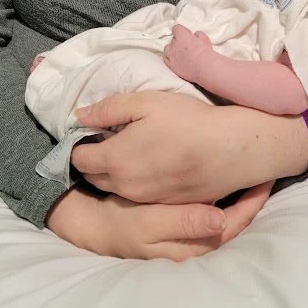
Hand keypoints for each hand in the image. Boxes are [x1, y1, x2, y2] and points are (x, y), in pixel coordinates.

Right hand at [45, 181, 272, 261]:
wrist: (96, 225)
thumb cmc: (122, 222)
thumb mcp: (148, 222)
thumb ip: (183, 221)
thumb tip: (219, 219)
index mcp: (193, 244)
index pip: (234, 224)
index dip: (251, 202)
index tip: (265, 178)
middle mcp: (197, 243)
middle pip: (236, 222)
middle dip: (251, 197)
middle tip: (266, 170)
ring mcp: (190, 235)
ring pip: (227, 217)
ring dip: (240, 196)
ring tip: (252, 171)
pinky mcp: (181, 224)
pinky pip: (213, 212)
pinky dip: (224, 196)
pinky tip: (227, 178)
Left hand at [72, 91, 271, 203]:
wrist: (230, 149)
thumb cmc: (187, 120)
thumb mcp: (145, 102)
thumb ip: (107, 109)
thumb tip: (80, 116)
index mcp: (115, 160)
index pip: (78, 158)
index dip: (79, 142)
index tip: (90, 129)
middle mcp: (125, 186)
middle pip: (92, 176)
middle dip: (92, 159)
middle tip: (106, 137)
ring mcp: (145, 200)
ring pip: (114, 188)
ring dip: (112, 172)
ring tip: (128, 149)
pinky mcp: (163, 205)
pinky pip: (136, 195)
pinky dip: (134, 182)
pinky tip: (150, 164)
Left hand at [163, 25, 213, 82]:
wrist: (204, 68)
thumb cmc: (205, 52)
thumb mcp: (204, 38)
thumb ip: (197, 35)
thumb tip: (195, 36)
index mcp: (181, 35)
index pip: (176, 28)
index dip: (182, 31)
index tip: (187, 35)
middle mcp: (174, 44)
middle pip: (173, 39)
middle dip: (179, 42)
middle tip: (187, 47)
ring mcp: (171, 55)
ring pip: (167, 49)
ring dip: (172, 50)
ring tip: (181, 54)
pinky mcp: (171, 65)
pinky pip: (166, 60)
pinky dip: (171, 59)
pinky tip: (178, 62)